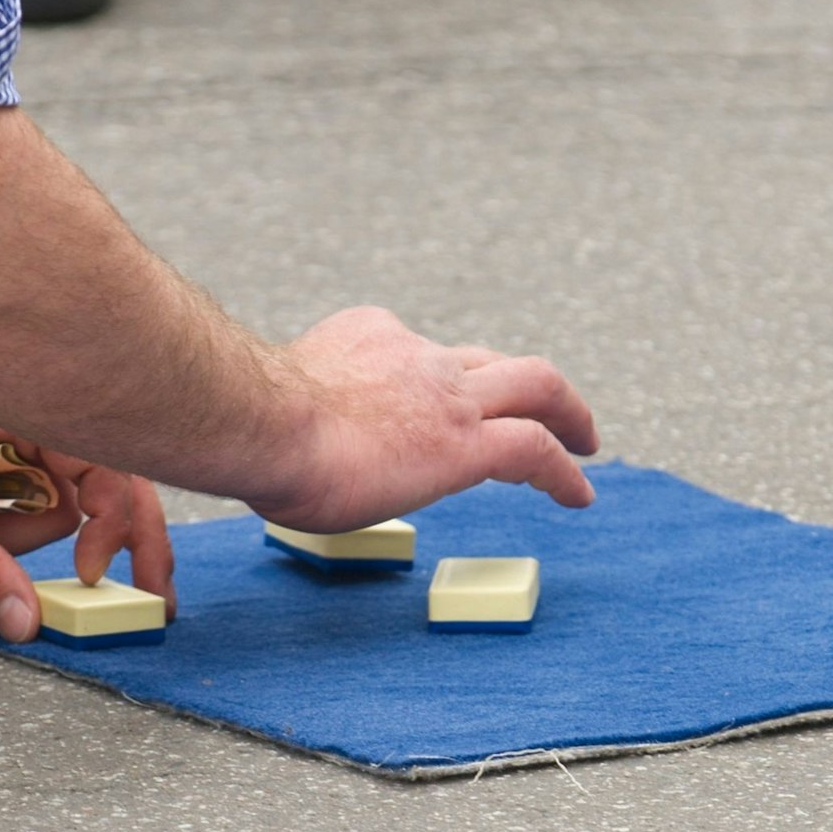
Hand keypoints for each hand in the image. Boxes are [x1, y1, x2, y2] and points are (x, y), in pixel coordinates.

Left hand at [0, 348, 175, 641]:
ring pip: (55, 495)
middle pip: (98, 477)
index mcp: (11, 397)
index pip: (101, 459)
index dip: (111, 523)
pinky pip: (25, 491)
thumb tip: (29, 624)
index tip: (88, 577)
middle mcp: (19, 404)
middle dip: (113, 536)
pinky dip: (7, 521)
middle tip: (152, 596)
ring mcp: (6, 425)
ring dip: (22, 531)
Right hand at [250, 307, 598, 531]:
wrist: (262, 422)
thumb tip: (276, 451)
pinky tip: (578, 495)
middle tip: (545, 404)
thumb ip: (294, 415)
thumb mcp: (272, 405)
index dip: (429, 379)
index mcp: (365, 336)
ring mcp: (445, 395)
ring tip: (586, 440)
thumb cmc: (247, 425)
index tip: (427, 412)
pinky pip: (535, 449)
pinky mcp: (465, 442)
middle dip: (521, 381)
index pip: (414, 352)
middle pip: (485, 359)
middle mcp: (413, 354)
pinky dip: (563, 470)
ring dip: (567, 412)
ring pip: (533, 385)